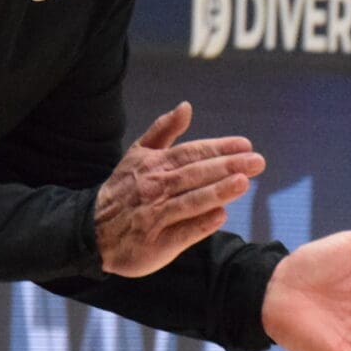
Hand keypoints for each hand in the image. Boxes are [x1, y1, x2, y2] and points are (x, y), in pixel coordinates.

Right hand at [93, 101, 262, 277]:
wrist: (93, 230)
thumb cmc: (124, 190)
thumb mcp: (138, 154)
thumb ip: (163, 130)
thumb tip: (186, 106)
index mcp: (154, 165)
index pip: (191, 153)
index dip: (219, 148)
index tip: (246, 145)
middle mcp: (155, 188)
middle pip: (194, 175)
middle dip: (227, 167)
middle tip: (257, 162)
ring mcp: (156, 216)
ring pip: (190, 201)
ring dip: (216, 192)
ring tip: (243, 184)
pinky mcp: (156, 244)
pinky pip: (181, 233)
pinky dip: (200, 225)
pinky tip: (220, 217)